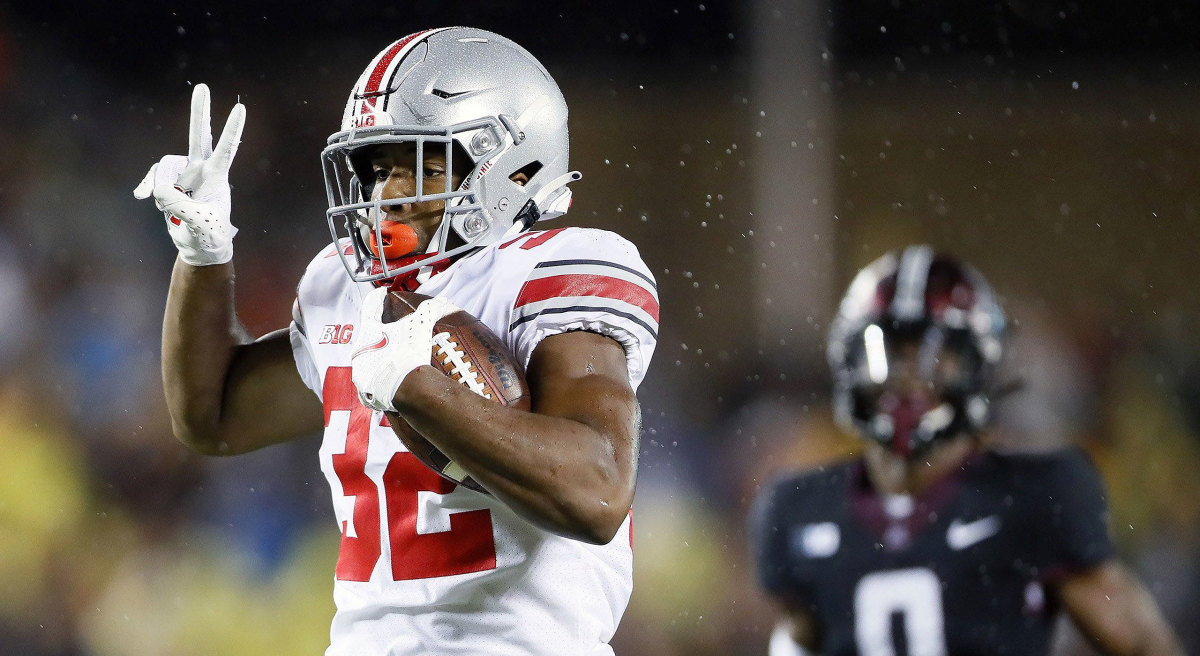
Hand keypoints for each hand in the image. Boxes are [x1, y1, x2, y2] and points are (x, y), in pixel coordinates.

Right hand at [134, 83, 245, 265]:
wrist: (200, 247)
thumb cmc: (209, 238)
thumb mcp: (200, 227)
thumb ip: (181, 207)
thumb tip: (159, 189)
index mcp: (217, 178)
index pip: (225, 150)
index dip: (231, 129)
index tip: (241, 108)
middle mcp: (201, 170)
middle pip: (198, 136)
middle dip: (199, 112)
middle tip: (203, 87)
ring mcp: (184, 174)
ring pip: (164, 167)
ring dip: (160, 188)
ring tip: (170, 211)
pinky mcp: (169, 182)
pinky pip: (152, 178)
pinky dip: (147, 186)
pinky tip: (141, 196)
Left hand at [351, 287, 460, 411]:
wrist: (406, 388)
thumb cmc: (408, 354)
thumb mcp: (420, 326)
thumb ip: (430, 310)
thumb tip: (442, 301)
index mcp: (367, 332)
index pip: (370, 307)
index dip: (377, 298)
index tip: (382, 294)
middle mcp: (359, 352)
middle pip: (368, 335)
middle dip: (379, 331)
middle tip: (392, 329)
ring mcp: (360, 373)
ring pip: (369, 360)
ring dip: (379, 356)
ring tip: (394, 356)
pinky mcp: (365, 392)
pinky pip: (372, 382)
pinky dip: (381, 378)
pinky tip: (392, 378)